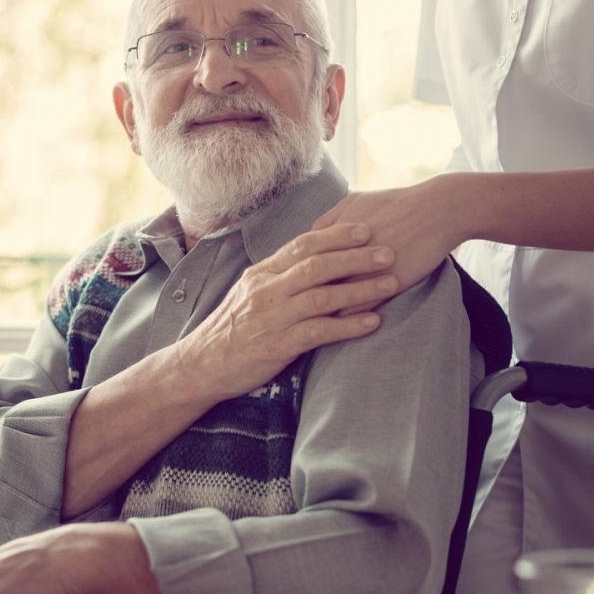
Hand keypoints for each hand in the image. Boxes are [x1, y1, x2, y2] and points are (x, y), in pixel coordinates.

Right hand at [173, 223, 400, 400]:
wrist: (202, 365)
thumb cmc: (231, 329)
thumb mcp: (250, 293)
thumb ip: (279, 277)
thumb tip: (312, 260)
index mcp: (262, 273)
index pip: (302, 245)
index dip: (336, 235)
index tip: (364, 228)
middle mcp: (267, 290)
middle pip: (317, 265)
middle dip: (356, 256)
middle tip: (389, 251)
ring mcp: (273, 317)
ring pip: (322, 295)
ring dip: (360, 288)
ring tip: (391, 283)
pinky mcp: (278, 345)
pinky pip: (320, 331)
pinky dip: (349, 325)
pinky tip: (373, 322)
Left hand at [311, 178, 466, 312]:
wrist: (436, 210)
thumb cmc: (395, 204)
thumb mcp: (355, 201)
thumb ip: (329, 219)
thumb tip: (309, 237)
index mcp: (331, 234)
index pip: (301, 265)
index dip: (296, 281)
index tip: (295, 292)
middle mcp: (343, 254)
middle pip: (310, 287)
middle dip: (302, 302)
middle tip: (297, 315)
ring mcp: (363, 271)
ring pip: (331, 303)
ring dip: (322, 315)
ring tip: (316, 325)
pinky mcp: (385, 285)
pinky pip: (356, 311)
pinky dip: (347, 322)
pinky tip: (344, 327)